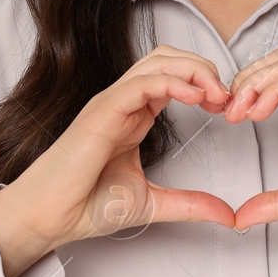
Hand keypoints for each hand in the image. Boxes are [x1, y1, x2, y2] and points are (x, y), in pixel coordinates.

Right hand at [0, 45, 239, 276]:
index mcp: (135, 115)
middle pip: (169, 58)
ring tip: (217, 95)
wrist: (49, 218)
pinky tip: (195, 97)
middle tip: (228, 98)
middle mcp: (125, 102)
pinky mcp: (102, 111)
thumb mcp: (153, 203)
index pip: (175, 77)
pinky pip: (141, 83)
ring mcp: (112, 103)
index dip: (207, 84)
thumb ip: (191, 204)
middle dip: (205, 69)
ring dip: (195, 71)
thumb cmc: (86, 205)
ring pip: (158, 62)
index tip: (229, 107)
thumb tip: (228, 215)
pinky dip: (172, 82)